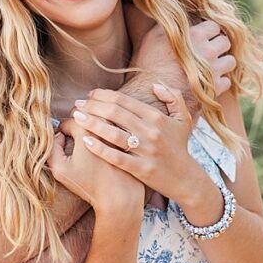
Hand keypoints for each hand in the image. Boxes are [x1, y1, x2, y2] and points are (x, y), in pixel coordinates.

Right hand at [49, 119, 143, 213]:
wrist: (120, 196)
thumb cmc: (89, 185)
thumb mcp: (61, 170)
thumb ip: (51, 149)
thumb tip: (56, 134)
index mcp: (85, 130)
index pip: (70, 119)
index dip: (64, 128)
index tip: (63, 137)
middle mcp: (104, 124)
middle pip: (89, 111)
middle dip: (82, 117)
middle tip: (77, 130)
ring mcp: (120, 127)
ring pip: (106, 113)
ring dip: (98, 117)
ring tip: (92, 130)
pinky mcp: (132, 133)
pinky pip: (119, 122)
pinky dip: (112, 124)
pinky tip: (108, 136)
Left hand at [72, 84, 205, 205]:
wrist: (185, 178)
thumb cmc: (179, 146)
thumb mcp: (183, 118)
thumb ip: (172, 97)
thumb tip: (154, 85)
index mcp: (157, 117)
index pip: (124, 100)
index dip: (103, 95)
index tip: (90, 94)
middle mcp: (151, 131)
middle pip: (115, 113)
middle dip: (92, 106)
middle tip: (77, 104)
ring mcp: (146, 151)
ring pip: (113, 133)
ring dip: (92, 123)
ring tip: (77, 118)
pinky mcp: (141, 169)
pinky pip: (116, 157)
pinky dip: (99, 148)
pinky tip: (85, 141)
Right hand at [129, 19, 235, 98]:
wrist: (148, 98)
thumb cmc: (148, 66)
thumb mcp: (154, 37)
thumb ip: (172, 23)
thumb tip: (180, 14)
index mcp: (194, 35)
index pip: (215, 26)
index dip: (209, 31)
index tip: (203, 38)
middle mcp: (207, 52)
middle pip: (225, 42)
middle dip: (218, 46)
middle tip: (207, 53)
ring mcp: (212, 71)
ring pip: (231, 62)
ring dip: (223, 63)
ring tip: (210, 67)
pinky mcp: (214, 89)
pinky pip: (227, 82)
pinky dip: (219, 82)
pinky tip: (207, 82)